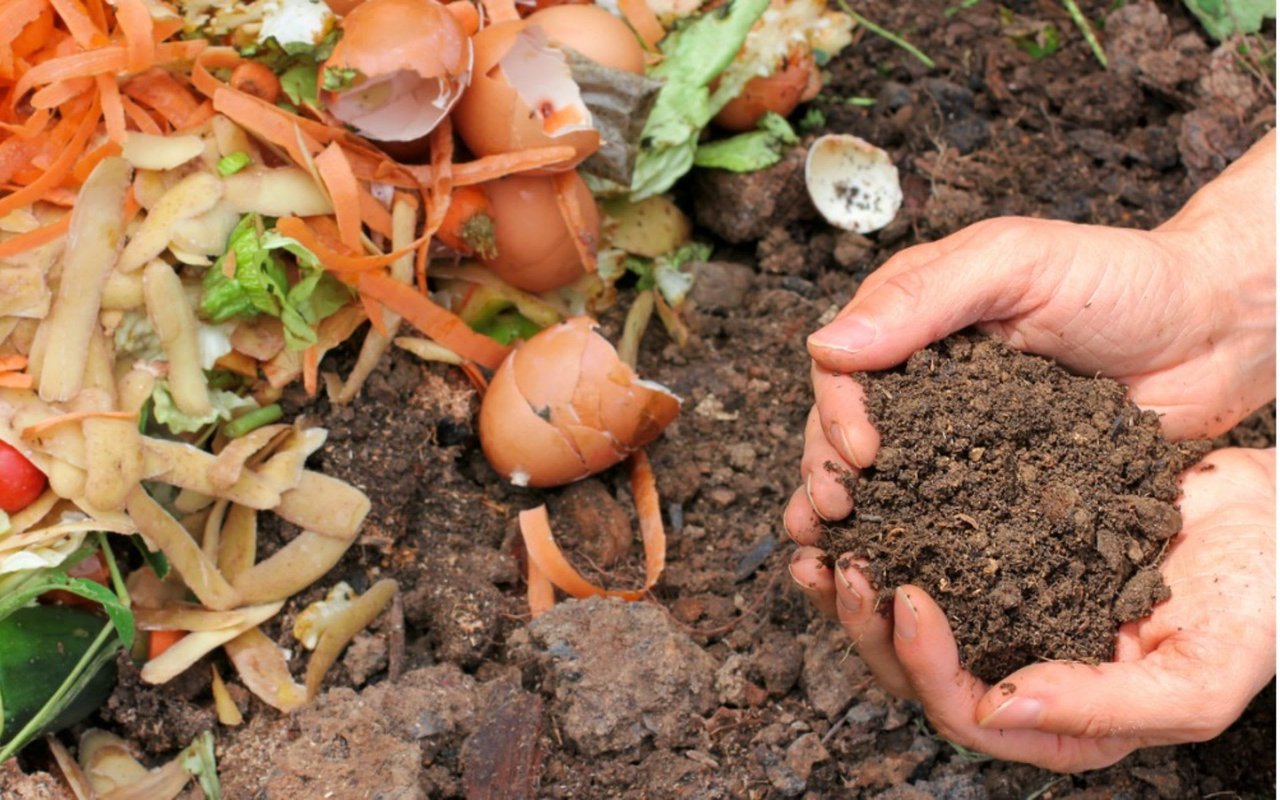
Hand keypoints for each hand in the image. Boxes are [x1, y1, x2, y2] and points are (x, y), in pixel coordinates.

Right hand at [784, 131, 1274, 541]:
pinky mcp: (1000, 483)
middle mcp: (925, 381)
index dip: (837, 412)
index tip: (862, 452)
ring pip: (887, 479)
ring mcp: (961, 436)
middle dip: (828, 471)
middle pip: (848, 429)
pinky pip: (948, 514)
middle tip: (835, 512)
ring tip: (836, 555)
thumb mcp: (1016, 263)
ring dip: (855, 516)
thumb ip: (923, 297)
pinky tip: (895, 573)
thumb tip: (826, 346)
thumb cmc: (1122, 279)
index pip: (843, 368)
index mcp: (913, 320)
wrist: (1216, 332)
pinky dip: (916, 543)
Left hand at [790, 447, 1275, 771]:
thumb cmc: (1258, 602)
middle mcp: (1023, 669)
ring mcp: (1007, 609)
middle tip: (845, 565)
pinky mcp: (999, 551)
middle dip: (869, 625)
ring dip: (857, 585)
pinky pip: (927, 550)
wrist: (1276, 516)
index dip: (925, 666)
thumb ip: (1106, 707)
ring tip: (822, 540)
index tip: (907, 596)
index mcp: (1064, 719)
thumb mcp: (1200, 673)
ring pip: (907, 616)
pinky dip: (887, 531)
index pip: (968, 714)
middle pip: (918, 672)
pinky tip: (857, 504)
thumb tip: (998, 707)